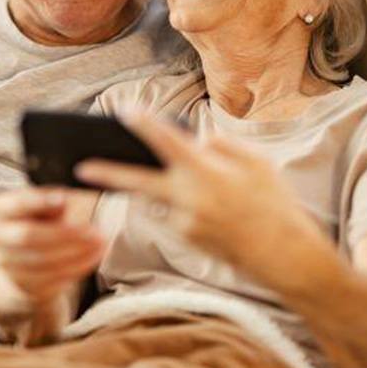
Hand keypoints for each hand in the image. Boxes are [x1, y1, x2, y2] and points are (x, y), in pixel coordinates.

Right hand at [0, 188, 103, 303]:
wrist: (26, 259)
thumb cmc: (38, 219)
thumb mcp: (41, 204)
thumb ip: (49, 200)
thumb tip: (61, 201)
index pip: (15, 205)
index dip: (39, 202)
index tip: (65, 198)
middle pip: (28, 236)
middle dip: (64, 232)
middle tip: (93, 228)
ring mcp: (6, 266)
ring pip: (43, 260)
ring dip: (76, 252)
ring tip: (100, 242)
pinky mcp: (25, 286)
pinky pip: (52, 279)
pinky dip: (77, 267)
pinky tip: (94, 256)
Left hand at [76, 112, 323, 289]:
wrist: (286, 257)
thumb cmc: (276, 204)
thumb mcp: (257, 163)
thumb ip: (222, 146)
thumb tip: (196, 141)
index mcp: (207, 173)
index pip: (168, 142)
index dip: (145, 124)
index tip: (124, 110)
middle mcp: (190, 198)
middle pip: (139, 182)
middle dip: (108, 174)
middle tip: (80, 166)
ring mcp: (186, 223)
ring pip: (159, 198)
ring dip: (156, 188)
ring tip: (163, 183)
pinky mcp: (187, 240)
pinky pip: (174, 214)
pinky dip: (180, 205)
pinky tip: (202, 208)